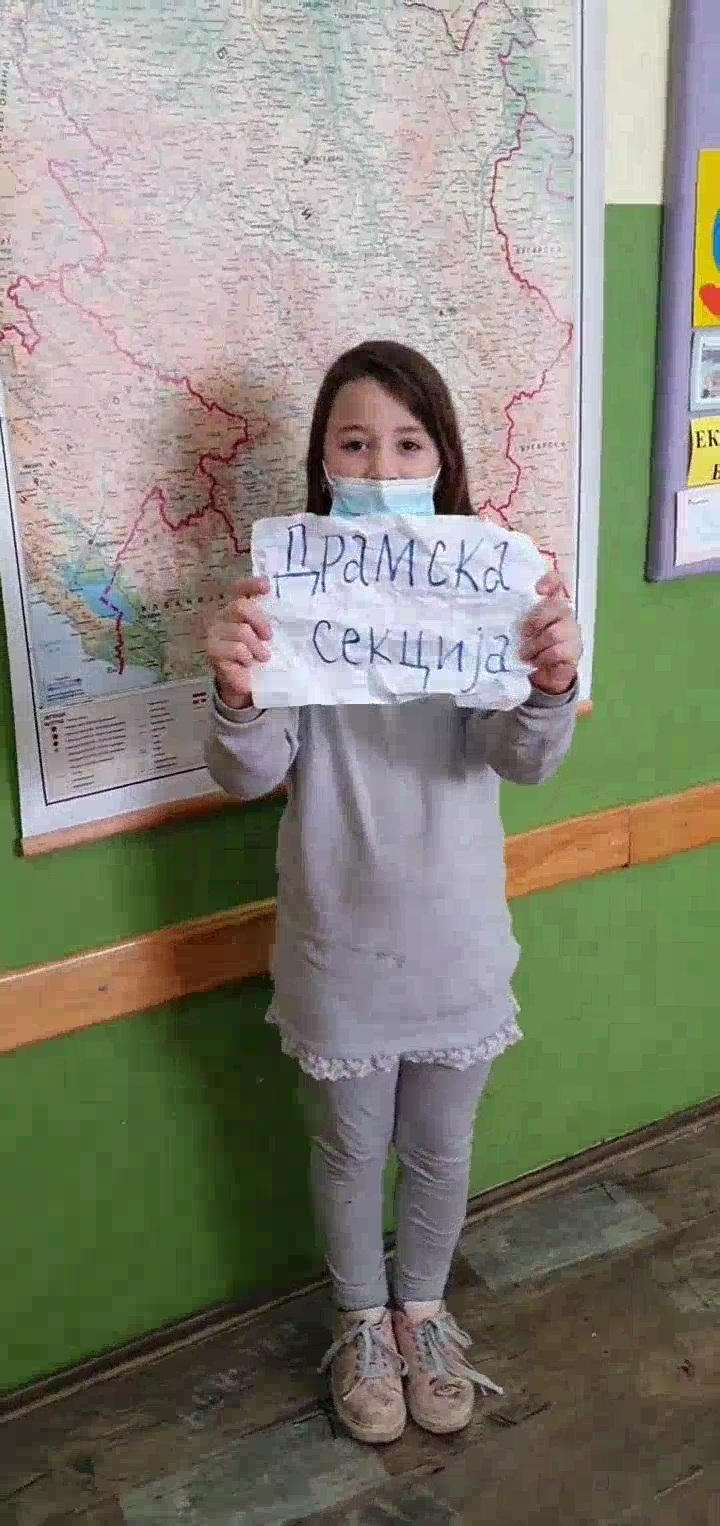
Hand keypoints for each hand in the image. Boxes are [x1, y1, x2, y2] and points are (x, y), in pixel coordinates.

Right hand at [207, 577, 271, 707]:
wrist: (245, 683)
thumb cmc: (258, 655)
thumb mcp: (266, 637)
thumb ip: (272, 622)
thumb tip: (293, 612)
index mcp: (237, 609)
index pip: (240, 588)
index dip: (252, 584)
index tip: (267, 586)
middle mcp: (223, 616)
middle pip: (240, 606)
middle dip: (259, 621)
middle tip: (269, 636)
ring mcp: (215, 632)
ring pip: (241, 631)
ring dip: (257, 646)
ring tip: (263, 657)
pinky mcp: (213, 650)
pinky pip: (237, 649)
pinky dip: (248, 657)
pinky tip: (248, 663)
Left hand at [521, 572, 581, 695]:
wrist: (545, 673)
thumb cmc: (529, 645)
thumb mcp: (518, 628)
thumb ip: (514, 616)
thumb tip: (490, 610)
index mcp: (550, 602)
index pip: (557, 581)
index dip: (550, 581)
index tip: (538, 590)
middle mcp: (565, 613)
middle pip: (556, 605)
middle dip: (535, 620)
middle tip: (522, 633)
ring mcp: (573, 632)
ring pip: (554, 632)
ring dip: (535, 645)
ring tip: (524, 653)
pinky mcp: (574, 652)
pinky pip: (558, 651)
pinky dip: (542, 657)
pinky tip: (536, 661)